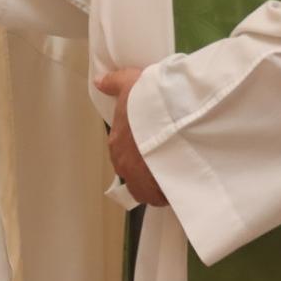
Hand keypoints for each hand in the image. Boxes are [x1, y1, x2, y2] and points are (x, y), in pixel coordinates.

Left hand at [96, 68, 167, 206]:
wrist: (173, 118)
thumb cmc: (149, 101)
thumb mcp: (131, 83)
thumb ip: (114, 83)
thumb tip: (99, 82)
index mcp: (116, 142)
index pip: (121, 153)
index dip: (136, 151)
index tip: (149, 147)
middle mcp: (125, 165)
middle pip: (133, 173)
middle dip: (145, 170)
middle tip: (164, 159)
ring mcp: (141, 181)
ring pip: (147, 189)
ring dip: (157, 184)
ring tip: (175, 173)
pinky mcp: (159, 192)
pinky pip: (163, 198)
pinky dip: (170, 194)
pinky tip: (182, 183)